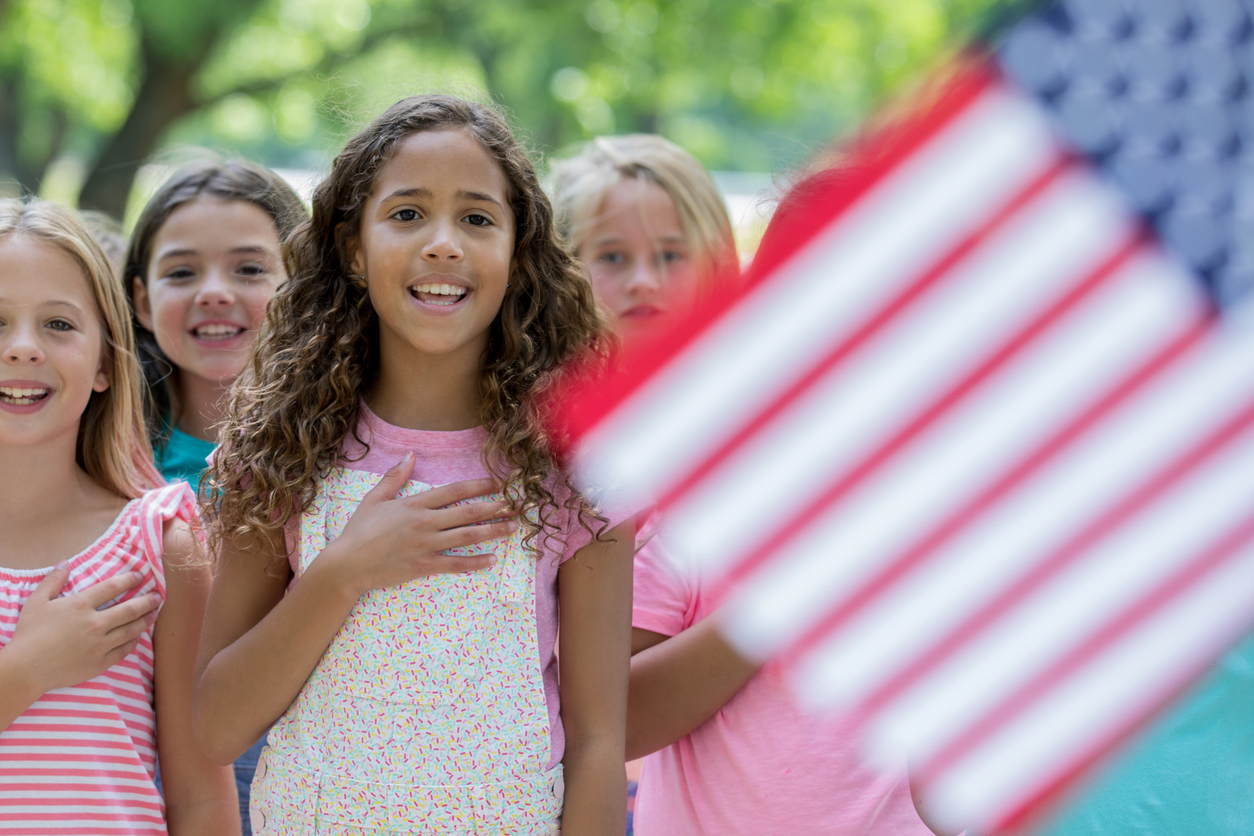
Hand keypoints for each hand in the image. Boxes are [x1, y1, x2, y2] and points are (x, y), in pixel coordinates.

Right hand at [6, 564, 159, 695]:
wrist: (26, 669)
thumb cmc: (29, 634)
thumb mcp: (37, 602)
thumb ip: (53, 580)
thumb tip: (66, 562)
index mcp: (81, 605)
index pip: (113, 587)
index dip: (129, 580)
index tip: (140, 576)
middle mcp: (95, 623)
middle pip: (130, 608)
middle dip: (147, 600)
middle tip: (158, 596)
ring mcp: (100, 644)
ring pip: (132, 629)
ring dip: (146, 619)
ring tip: (155, 613)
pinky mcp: (101, 662)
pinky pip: (124, 650)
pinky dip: (134, 641)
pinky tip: (138, 636)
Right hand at [318, 452, 517, 597]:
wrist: (347, 564)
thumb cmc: (359, 531)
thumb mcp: (374, 498)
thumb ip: (395, 477)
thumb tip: (410, 455)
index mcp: (414, 504)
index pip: (454, 491)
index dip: (478, 486)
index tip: (497, 483)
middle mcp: (425, 523)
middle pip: (467, 512)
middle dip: (494, 507)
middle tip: (516, 505)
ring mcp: (426, 545)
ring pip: (467, 536)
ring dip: (493, 531)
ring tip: (512, 528)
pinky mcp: (424, 566)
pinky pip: (456, 564)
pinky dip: (475, 562)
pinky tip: (492, 559)